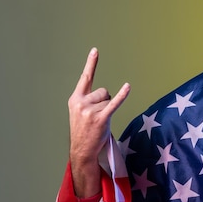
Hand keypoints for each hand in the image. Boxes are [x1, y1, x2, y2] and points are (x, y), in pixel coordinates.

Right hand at [68, 48, 129, 197]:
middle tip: (96, 117)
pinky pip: (114, 103)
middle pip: (103, 91)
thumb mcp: (80, 112)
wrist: (82, 150)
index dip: (91, 64)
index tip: (95, 50)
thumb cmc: (84, 130)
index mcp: (75, 99)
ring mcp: (90, 111)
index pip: (85, 78)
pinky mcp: (101, 119)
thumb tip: (107, 94)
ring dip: (107, 110)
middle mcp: (81, 103)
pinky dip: (122, 95)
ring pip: (108, 100)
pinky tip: (127, 86)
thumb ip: (89, 99)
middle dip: (104, 102)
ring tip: (99, 122)